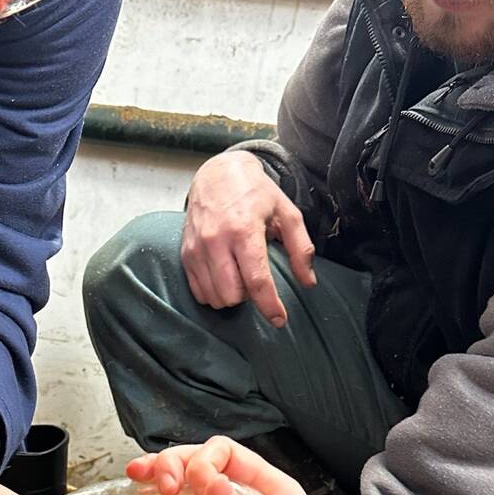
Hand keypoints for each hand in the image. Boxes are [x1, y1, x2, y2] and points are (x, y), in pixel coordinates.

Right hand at [127, 439, 402, 494]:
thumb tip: (208, 481)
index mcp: (275, 494)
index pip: (231, 456)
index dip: (202, 460)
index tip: (186, 481)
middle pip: (205, 469)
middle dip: (176, 466)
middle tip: (154, 481)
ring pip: (190, 494)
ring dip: (164, 482)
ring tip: (136, 479)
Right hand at [182, 149, 316, 323]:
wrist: (217, 175)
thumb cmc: (255, 194)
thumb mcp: (288, 213)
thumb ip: (301, 248)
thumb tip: (308, 282)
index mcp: (244, 231)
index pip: (256, 280)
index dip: (269, 305)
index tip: (279, 320)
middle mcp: (216, 241)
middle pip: (232, 295)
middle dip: (248, 298)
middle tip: (256, 281)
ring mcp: (197, 248)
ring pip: (214, 297)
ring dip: (231, 296)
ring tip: (240, 277)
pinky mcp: (185, 254)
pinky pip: (199, 292)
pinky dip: (214, 293)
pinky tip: (224, 278)